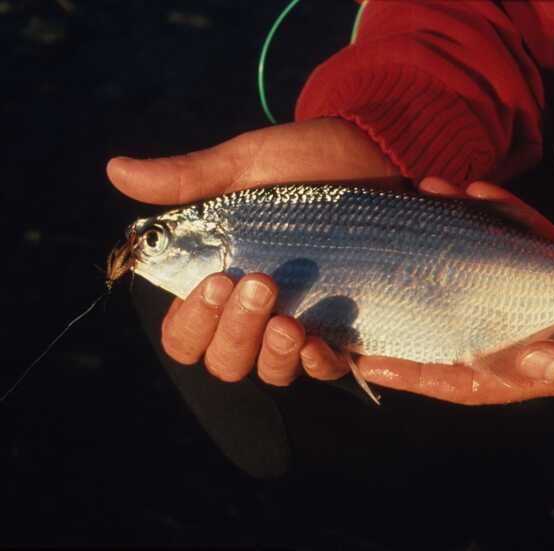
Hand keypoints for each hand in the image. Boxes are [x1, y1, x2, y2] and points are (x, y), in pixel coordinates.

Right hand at [108, 118, 399, 384]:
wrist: (374, 153)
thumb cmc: (302, 162)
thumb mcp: (245, 166)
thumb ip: (189, 180)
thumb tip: (116, 170)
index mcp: (221, 279)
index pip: (186, 331)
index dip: (191, 321)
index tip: (214, 281)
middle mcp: (255, 311)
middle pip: (224, 360)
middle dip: (235, 332)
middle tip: (258, 283)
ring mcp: (299, 322)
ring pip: (270, 371)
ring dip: (273, 355)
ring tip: (291, 323)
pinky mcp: (343, 326)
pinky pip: (324, 369)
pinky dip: (317, 364)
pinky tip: (318, 344)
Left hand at [358, 181, 553, 409]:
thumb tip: (525, 360)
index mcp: (552, 370)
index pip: (470, 378)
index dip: (419, 374)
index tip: (368, 363)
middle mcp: (541, 333)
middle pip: (463, 319)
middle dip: (418, 300)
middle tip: (371, 276)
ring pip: (487, 270)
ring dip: (451, 240)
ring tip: (418, 204)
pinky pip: (528, 238)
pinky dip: (502, 215)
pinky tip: (474, 192)